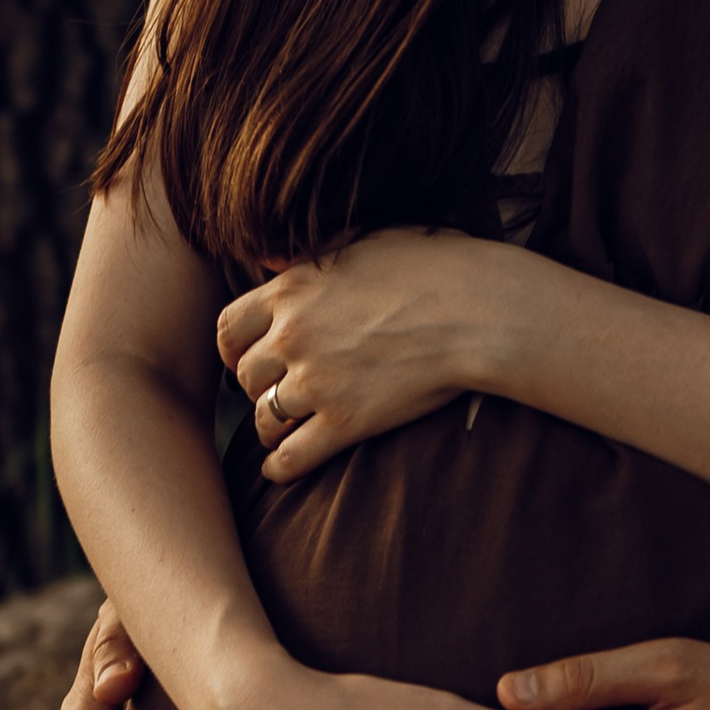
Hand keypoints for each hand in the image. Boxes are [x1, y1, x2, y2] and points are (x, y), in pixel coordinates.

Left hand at [216, 230, 524, 481]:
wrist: (480, 311)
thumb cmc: (433, 268)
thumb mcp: (362, 241)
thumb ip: (309, 256)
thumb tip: (267, 260)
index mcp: (292, 290)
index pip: (229, 328)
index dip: (234, 349)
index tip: (246, 359)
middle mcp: (292, 337)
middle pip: (246, 377)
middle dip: (258, 387)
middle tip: (277, 392)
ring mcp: (316, 382)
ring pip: (264, 419)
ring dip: (272, 426)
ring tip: (285, 429)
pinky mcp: (345, 422)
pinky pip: (291, 457)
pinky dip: (281, 467)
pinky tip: (283, 469)